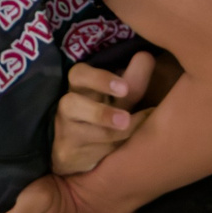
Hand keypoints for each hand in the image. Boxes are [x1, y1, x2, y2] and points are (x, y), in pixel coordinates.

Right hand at [51, 52, 155, 175]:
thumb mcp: (118, 97)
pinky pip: (91, 155)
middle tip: (125, 118)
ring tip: (129, 132)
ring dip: (109, 134)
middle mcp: (68, 108)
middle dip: (100, 113)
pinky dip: (112, 151)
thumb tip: (146, 56)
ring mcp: (66, 133)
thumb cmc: (102, 114)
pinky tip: (130, 148)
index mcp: (79, 87)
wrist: (74, 150)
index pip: (79, 75)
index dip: (99, 79)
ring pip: (84, 134)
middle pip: (72, 105)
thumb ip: (133, 80)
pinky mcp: (68, 156)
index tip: (124, 88)